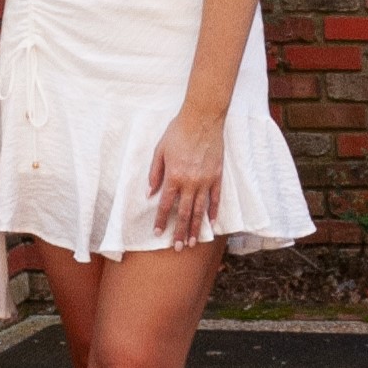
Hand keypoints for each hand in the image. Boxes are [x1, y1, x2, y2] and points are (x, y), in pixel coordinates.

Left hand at [149, 106, 222, 247]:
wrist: (201, 119)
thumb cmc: (177, 132)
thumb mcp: (159, 150)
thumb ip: (155, 173)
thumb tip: (149, 193)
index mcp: (173, 176)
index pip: (166, 205)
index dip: (162, 220)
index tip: (158, 233)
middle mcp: (190, 182)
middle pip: (184, 212)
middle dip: (179, 232)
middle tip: (177, 248)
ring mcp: (205, 180)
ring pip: (200, 210)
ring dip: (195, 228)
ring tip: (192, 242)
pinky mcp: (217, 176)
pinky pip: (216, 199)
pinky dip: (213, 212)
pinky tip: (211, 224)